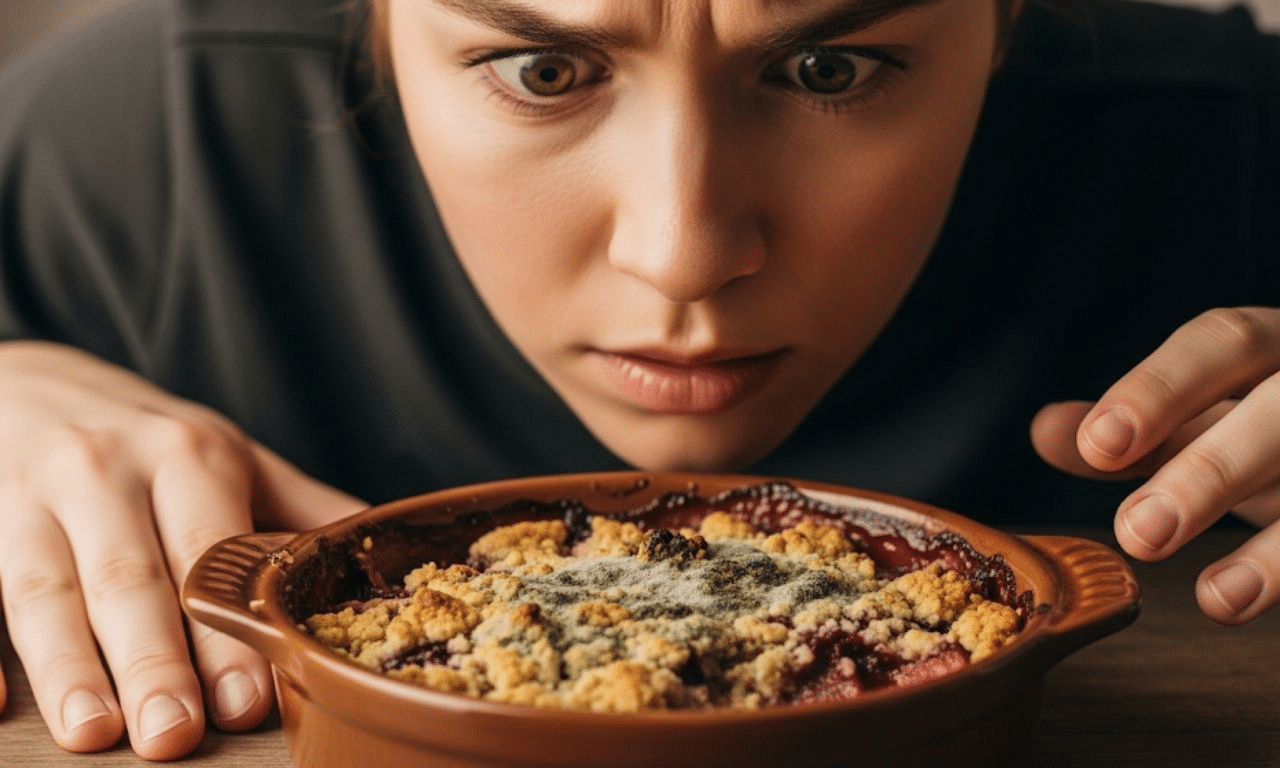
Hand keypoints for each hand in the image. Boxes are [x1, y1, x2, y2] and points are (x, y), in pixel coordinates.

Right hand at [0, 341, 366, 758]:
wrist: (27, 378)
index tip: (249, 699)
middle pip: (128, 577)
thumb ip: (298, 512)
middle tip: (174, 735)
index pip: (210, 552)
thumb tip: (384, 563)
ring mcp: (26, 495)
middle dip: (152, 659)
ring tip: (93, 732)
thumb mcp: (227, 455)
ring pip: (43, 587)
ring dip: (68, 666)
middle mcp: (105, 470)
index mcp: (185, 456)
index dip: (226, 628)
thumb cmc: (147, 437)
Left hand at [1031, 307, 1279, 624]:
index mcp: (1279, 348)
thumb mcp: (1209, 424)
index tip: (1098, 445)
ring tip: (1217, 599)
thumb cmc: (1277, 434)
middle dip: (1211, 471)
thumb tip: (1046, 431)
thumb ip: (1136, 432)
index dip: (1160, 390)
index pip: (1224, 342)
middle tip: (1139, 532)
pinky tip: (1253, 603)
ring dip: (1278, 548)